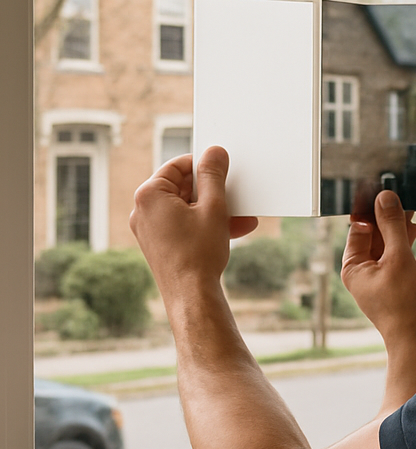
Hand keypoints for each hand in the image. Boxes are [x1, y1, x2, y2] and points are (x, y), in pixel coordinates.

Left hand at [130, 147, 257, 300]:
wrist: (191, 296)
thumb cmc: (199, 253)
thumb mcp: (214, 207)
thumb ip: (213, 175)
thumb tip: (214, 152)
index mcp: (149, 195)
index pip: (177, 166)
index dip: (203, 165)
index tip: (223, 168)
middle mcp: (143, 210)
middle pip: (182, 188)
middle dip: (213, 192)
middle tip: (236, 194)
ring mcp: (149, 229)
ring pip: (186, 208)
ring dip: (214, 210)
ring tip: (240, 217)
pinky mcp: (159, 245)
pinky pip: (183, 225)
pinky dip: (204, 225)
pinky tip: (231, 230)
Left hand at [341, 189, 415, 342]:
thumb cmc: (404, 303)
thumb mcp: (398, 257)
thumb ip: (391, 226)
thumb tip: (385, 198)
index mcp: (352, 266)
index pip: (358, 227)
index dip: (372, 209)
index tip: (386, 192)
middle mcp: (360, 272)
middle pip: (371, 236)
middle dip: (387, 218)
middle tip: (403, 198)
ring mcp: (375, 279)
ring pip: (384, 246)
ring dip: (396, 229)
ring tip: (412, 211)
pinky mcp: (390, 285)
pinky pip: (393, 257)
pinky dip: (401, 244)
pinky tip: (413, 231)